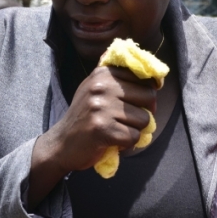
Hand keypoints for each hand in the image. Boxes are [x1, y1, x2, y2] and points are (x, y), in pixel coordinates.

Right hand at [32, 66, 156, 175]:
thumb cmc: (85, 117)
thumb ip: (119, 79)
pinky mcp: (102, 129)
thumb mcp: (96, 89)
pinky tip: (112, 141)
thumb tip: (155, 76)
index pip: (144, 79)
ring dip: (134, 130)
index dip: (147, 95)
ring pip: (144, 120)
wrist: (61, 143)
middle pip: (149, 98)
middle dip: (143, 113)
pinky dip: (127, 144)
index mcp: (103, 73)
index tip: (137, 104)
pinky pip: (134, 137)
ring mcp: (101, 107)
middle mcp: (101, 86)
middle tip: (126, 121)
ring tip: (115, 130)